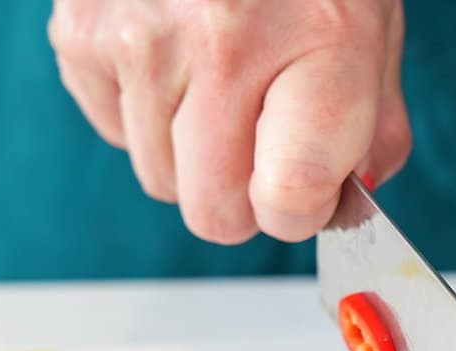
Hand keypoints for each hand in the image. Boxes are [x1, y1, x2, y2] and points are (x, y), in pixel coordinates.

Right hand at [48, 0, 409, 243]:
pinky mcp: (81, 32)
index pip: (287, 200)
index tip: (307, 195)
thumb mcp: (373, 33)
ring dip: (194, 156)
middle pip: (213, 213)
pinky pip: (117, 132)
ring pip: (160, 179)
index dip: (300, 213)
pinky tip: (178, 62)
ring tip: (220, 84)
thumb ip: (374, 130)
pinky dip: (148, 117)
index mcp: (316, 45)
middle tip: (264, 148)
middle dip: (244, 200)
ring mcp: (140, 39)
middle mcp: (220, 44)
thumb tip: (342, 204)